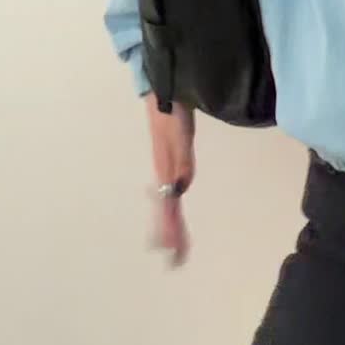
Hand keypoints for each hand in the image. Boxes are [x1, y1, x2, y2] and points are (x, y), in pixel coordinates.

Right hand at [143, 95, 195, 268]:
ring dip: (172, 222)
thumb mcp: (178, 129)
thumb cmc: (170, 104)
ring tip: (175, 245)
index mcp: (165, 167)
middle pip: (167, 208)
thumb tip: (179, 189)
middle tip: (176, 260)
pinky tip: (173, 204)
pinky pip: (170, 186)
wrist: (164, 84)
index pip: (168, 206)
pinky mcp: (171, 155)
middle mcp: (164, 168)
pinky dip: (171, 204)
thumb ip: (181, 157)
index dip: (171, 230)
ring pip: (168, 199)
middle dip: (171, 233)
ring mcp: (167, 162)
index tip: (174, 253)